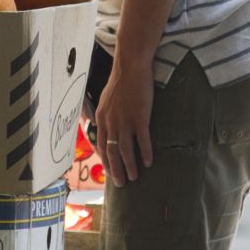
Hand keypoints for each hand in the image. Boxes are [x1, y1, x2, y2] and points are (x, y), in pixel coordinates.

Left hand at [94, 63, 155, 187]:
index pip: (100, 145)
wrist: (131, 65)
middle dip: (115, 170)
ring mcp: (125, 120)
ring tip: (133, 178)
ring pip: (125, 149)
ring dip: (130, 166)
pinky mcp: (140, 117)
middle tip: (120, 184)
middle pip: (111, 152)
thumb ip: (106, 114)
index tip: (109, 172)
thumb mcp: (107, 99)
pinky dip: (145, 153)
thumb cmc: (121, 81)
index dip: (105, 161)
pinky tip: (148, 162)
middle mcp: (111, 122)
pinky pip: (142, 140)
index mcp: (102, 118)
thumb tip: (106, 126)